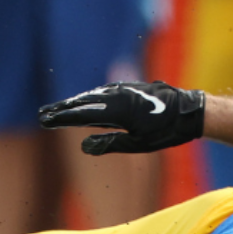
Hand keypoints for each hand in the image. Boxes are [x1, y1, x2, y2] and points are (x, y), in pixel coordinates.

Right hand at [38, 81, 204, 154]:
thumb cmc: (165, 131)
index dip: (62, 117)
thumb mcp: (137, 144)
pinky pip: (102, 92)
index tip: (45, 120)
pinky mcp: (127, 87)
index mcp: (117, 110)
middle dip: (62, 109)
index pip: (82, 113)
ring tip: (58, 110)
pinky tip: (83, 102)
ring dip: (74, 102)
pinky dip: (89, 98)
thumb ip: (109, 143)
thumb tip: (83, 146)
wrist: (188, 111)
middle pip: (83, 102)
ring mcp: (122, 89)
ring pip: (92, 96)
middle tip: (43, 115)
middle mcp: (117, 95)